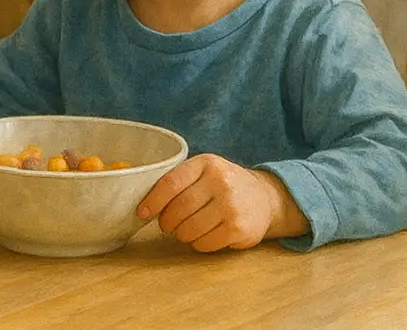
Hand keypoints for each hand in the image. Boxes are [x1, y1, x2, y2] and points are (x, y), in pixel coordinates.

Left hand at [136, 154, 290, 251]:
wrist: (265, 198)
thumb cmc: (223, 185)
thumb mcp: (204, 171)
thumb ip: (179, 180)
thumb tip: (146, 204)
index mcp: (206, 164)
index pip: (170, 183)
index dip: (152, 201)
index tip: (142, 212)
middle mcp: (221, 183)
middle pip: (178, 209)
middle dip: (166, 221)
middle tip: (166, 225)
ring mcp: (232, 206)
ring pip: (189, 229)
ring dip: (181, 234)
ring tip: (185, 230)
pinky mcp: (239, 229)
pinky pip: (205, 243)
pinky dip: (197, 243)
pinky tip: (202, 236)